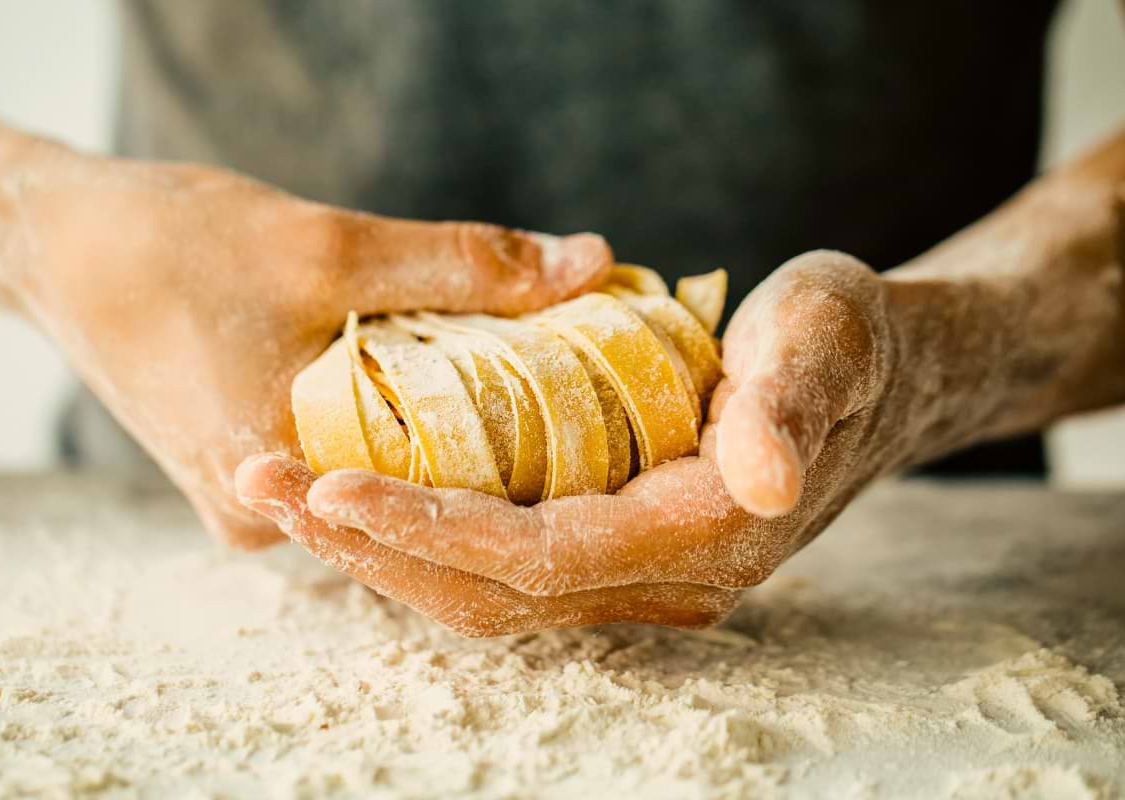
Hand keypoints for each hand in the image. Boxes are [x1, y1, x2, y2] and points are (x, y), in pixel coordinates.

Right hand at [0, 102, 610, 547]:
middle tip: (596, 396)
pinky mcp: (256, 472)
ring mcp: (258, 503)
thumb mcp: (330, 246)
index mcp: (274, 487)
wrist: (61, 245)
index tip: (614, 422)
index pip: (439, 506)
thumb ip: (465, 264)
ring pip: (388, 481)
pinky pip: (354, 461)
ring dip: (458, 434)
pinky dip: (407, 423)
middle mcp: (266, 521)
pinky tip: (467, 384)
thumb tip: (591, 263)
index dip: (535, 465)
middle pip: (417, 501)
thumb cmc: (171, 245)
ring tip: (546, 385)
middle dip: (506, 451)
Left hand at [237, 251, 905, 634]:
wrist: (875, 373)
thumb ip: (793, 404)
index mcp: (704, 535)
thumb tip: (762, 475)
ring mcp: (641, 574)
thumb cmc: (847, 339)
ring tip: (285, 495)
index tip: (329, 488)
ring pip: (487, 591)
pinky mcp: (619, 547)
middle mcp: (667, 579)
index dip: (432, 530)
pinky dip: (425, 537)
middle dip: (373, 548)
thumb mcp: (827, 341)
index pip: (539, 557)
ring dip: (382, 549)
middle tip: (264, 488)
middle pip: (491, 593)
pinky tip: (363, 496)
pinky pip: (504, 565)